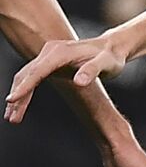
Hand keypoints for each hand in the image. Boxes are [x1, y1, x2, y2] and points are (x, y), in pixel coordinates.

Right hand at [5, 32, 127, 124]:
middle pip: (28, 75)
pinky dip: (24, 90)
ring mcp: (49, 55)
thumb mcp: (107, 63)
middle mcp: (52, 50)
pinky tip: (19, 105)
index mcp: (62, 52)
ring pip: (26, 76)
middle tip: (12, 118)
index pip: (39, 70)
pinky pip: (32, 76)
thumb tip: (79, 81)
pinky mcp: (49, 62)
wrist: (113, 47)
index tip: (12, 100)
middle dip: (18, 96)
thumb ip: (93, 70)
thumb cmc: (111, 57)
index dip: (25, 86)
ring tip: (12, 117)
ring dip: (18, 96)